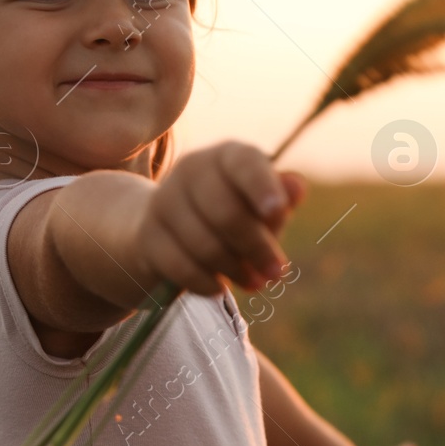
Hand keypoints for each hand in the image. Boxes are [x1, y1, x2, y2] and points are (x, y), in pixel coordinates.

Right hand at [135, 141, 305, 296]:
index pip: (244, 164)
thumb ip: (280, 200)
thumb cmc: (229, 215)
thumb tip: (297, 187)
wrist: (167, 232)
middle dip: (257, 247)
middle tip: (277, 272)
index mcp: (226, 157)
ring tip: (253, 282)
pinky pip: (181, 267)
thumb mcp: (259, 206)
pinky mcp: (147, 237)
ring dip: (235, 269)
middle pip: (226, 212)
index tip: (277, 213)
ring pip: (204, 244)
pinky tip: (220, 288)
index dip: (262, 187)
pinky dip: (206, 282)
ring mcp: (164, 202)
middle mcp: (191, 171)